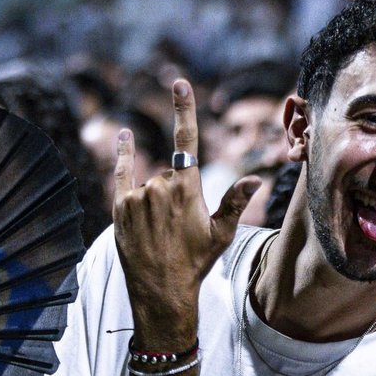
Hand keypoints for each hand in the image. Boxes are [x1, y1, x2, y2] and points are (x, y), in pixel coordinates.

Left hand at [112, 79, 260, 339]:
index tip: (179, 83)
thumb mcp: (221, 233)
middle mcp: (159, 187)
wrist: (162, 292)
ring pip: (151, 183)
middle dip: (177, 193)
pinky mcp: (119, 207)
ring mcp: (137, 196)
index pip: (186, 140)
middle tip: (181, 227)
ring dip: (157, 199)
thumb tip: (255, 178)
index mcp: (187, 189)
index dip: (183, 109)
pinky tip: (125, 135)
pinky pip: (121, 173)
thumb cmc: (196, 262)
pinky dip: (123, 155)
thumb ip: (235, 201)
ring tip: (162, 232)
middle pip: (170, 175)